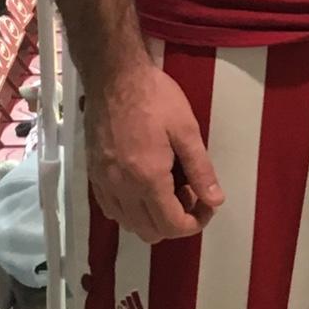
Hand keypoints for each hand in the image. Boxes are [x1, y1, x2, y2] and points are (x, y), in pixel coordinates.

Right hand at [83, 62, 224, 242]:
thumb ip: (201, 169)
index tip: (208, 205)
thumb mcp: (186, 129)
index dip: (195, 223)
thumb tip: (216, 200)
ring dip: (152, 217)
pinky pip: (112, 209)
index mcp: (147, 179)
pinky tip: (144, 186)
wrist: (114, 77)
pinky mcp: (93, 175)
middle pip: (150, 232)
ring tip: (169, 187)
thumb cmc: (155, 98)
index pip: (172, 225)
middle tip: (190, 192)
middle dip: (176, 221)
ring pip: (129, 224)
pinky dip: (131, 210)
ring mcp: (103, 184)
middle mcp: (122, 189)